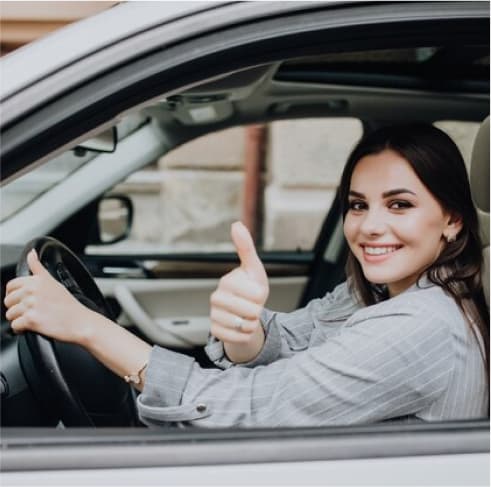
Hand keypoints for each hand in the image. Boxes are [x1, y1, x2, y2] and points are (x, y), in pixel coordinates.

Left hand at [4, 249, 97, 344]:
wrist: (79, 322)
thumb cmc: (69, 305)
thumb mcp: (53, 281)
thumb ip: (37, 267)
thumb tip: (31, 253)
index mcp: (36, 280)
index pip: (11, 286)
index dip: (14, 294)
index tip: (22, 300)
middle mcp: (32, 291)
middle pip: (8, 301)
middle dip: (16, 308)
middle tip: (31, 311)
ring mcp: (31, 305)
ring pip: (10, 314)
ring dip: (19, 319)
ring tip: (33, 318)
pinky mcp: (31, 320)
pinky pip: (14, 326)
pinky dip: (21, 329)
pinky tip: (31, 326)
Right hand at [210, 221, 268, 362]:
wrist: (244, 312)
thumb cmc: (250, 287)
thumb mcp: (253, 268)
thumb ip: (246, 247)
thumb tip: (236, 224)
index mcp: (226, 282)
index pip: (256, 294)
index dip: (261, 296)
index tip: (255, 292)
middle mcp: (216, 298)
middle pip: (251, 312)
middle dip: (258, 311)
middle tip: (251, 306)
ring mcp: (213, 315)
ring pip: (245, 326)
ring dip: (252, 324)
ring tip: (246, 316)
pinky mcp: (215, 331)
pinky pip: (238, 338)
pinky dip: (245, 336)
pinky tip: (240, 327)